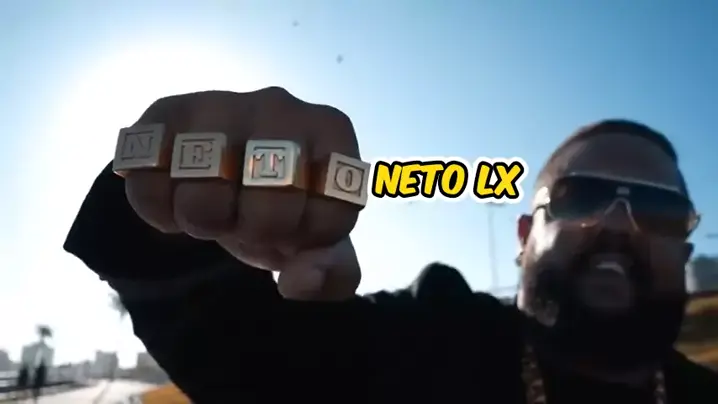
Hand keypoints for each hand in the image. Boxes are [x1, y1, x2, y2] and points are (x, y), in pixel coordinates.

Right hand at [114, 88, 367, 299]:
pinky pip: (149, 179)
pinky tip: (175, 198)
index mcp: (332, 132)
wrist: (226, 165)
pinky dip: (157, 209)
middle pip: (266, 207)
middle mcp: (280, 106)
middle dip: (254, 232)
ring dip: (202, 221)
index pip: (329, 216)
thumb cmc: (283, 202)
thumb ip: (333, 270)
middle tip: (248, 219)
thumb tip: (302, 282)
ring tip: (212, 209)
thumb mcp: (318, 240)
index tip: (296, 223)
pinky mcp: (168, 111)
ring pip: (202, 195)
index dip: (306, 238)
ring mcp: (222, 104)